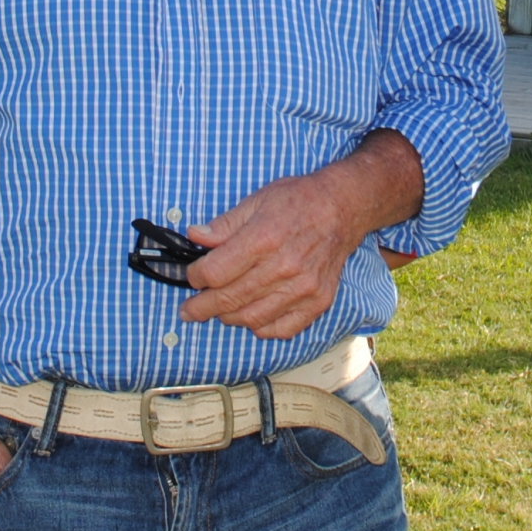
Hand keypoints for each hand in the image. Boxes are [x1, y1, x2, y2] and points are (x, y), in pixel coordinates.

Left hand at [180, 132, 422, 340]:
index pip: (216, 272)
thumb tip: (195, 237)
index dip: (196, 277)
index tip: (192, 276)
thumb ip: (224, 224)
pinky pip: (282, 329)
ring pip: (252, 318)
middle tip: (189, 310)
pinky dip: (262, 328)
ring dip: (229, 318)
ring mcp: (303, 288)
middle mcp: (283, 267)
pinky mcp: (317, 301)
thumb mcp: (256, 200)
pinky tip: (252, 317)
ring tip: (219, 311)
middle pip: (230, 299)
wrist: (342, 208)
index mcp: (264, 238)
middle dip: (202, 307)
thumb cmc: (298, 201)